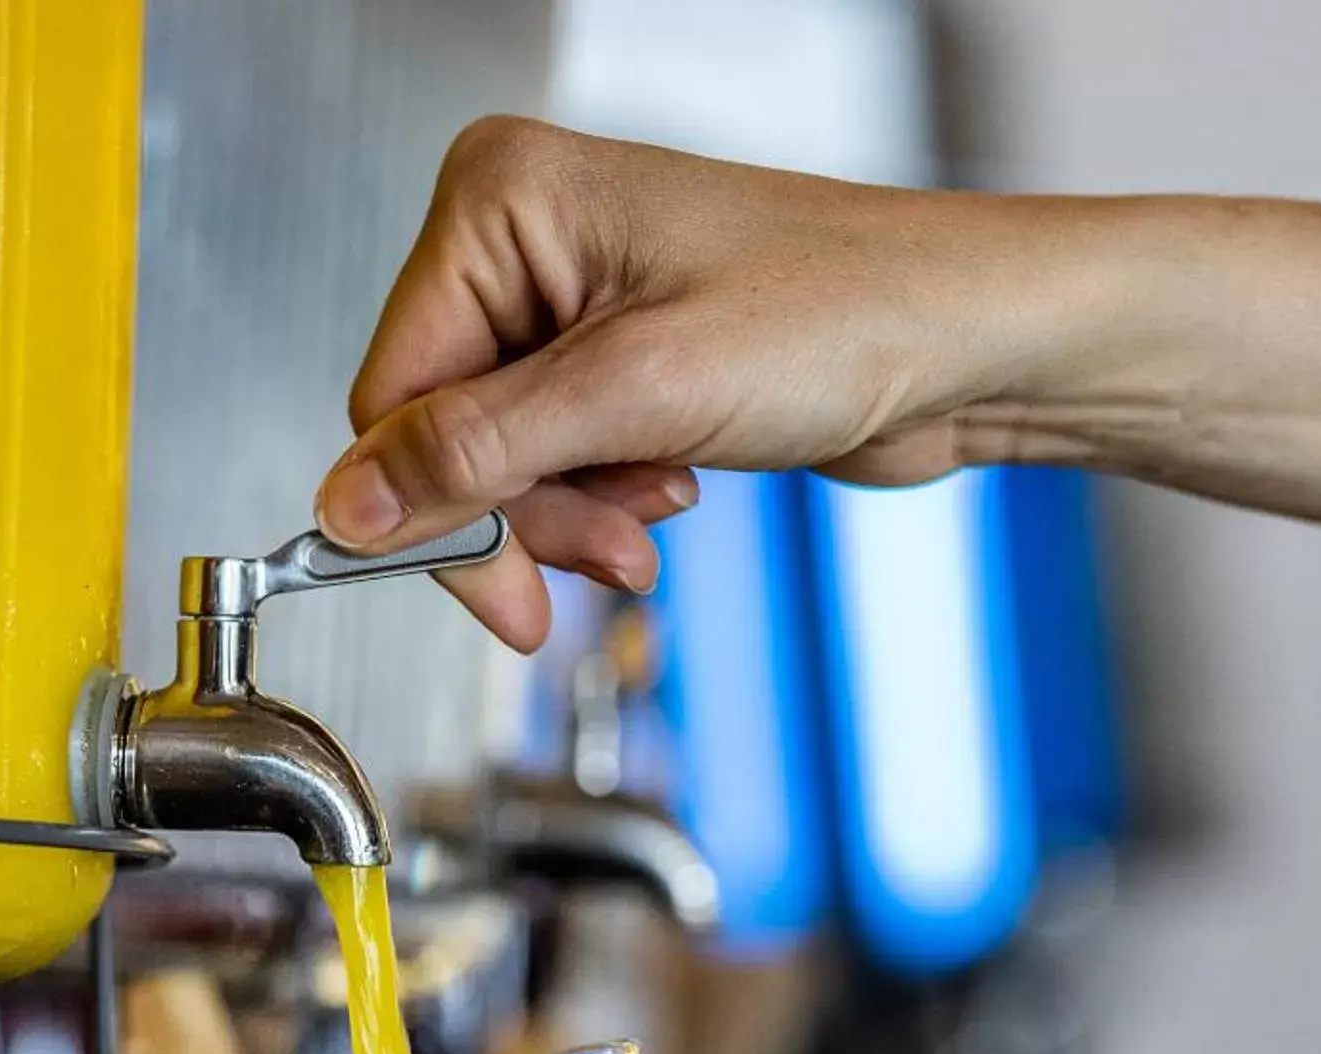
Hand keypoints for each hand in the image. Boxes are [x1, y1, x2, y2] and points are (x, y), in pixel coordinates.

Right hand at [324, 118, 1080, 650]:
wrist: (971, 343)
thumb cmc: (849, 311)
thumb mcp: (636, 391)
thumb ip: (474, 452)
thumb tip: (348, 507)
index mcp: (500, 201)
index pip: (391, 393)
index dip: (435, 504)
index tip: (499, 586)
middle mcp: (519, 239)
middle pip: (437, 436)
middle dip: (521, 513)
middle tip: (602, 550)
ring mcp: (562, 300)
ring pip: (492, 467)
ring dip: (568, 519)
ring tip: (654, 515)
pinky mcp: (606, 359)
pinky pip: (548, 465)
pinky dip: (599, 505)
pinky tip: (667, 493)